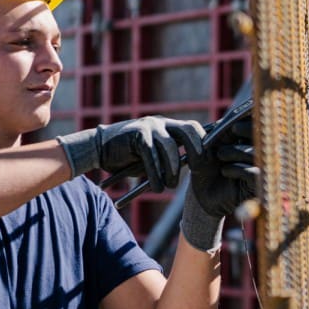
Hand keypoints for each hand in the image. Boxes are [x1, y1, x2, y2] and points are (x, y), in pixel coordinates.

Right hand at [58, 117, 204, 191]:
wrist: (99, 149)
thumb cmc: (132, 157)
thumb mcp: (157, 156)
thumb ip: (175, 157)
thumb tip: (199, 167)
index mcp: (170, 126)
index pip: (195, 129)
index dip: (205, 143)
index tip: (209, 162)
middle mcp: (162, 123)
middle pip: (188, 130)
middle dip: (196, 151)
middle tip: (197, 170)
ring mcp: (149, 126)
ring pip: (170, 146)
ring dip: (172, 169)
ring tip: (170, 186)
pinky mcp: (136, 134)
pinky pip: (151, 155)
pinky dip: (154, 173)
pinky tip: (156, 186)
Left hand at [180, 118, 258, 251]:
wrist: (202, 194)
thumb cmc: (207, 168)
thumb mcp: (210, 145)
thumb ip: (222, 131)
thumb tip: (235, 118)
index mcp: (252, 142)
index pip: (261, 126)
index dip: (253, 120)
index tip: (236, 119)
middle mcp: (261, 155)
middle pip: (265, 136)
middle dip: (247, 130)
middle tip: (233, 129)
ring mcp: (262, 171)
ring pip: (256, 153)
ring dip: (236, 151)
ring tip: (220, 156)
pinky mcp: (258, 187)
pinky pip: (254, 172)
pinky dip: (238, 169)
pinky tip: (226, 171)